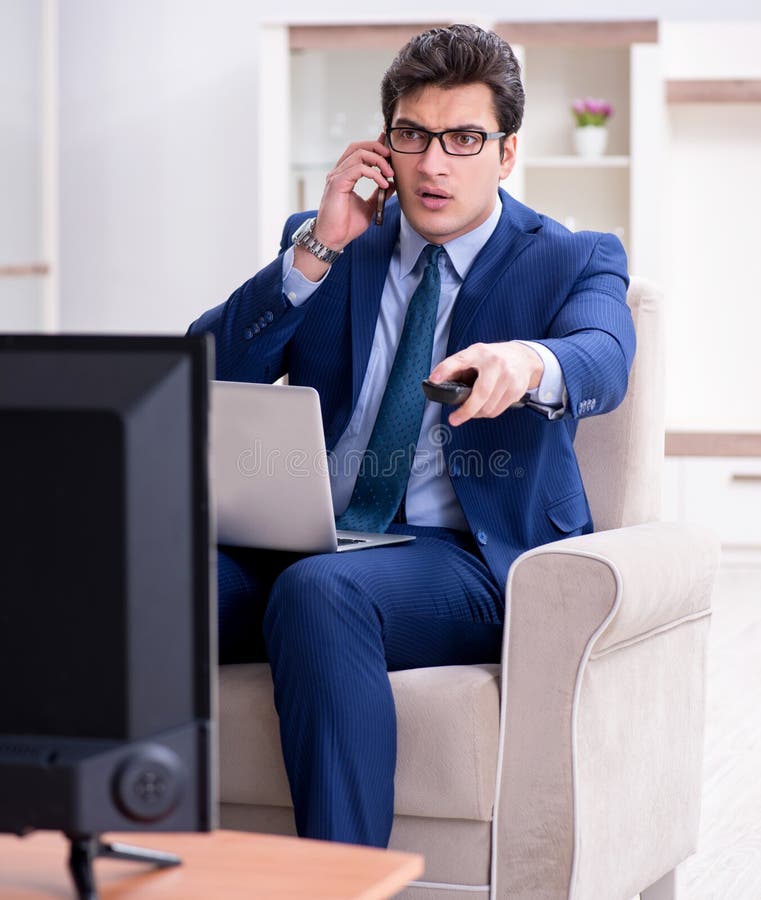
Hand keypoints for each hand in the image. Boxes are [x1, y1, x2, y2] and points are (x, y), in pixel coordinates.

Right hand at [293, 134, 394, 279]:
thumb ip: (378, 194)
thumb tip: (392, 185)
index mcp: (344, 176)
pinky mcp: (337, 183)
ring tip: (390, 173)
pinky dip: (374, 174)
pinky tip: (383, 183)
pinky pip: (359, 169)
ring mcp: (336, 176)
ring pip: (359, 154)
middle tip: (391, 158)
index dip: (374, 146)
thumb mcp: (368, 207)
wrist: (333, 239)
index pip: (358, 152)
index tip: (389, 149)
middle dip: (377, 147)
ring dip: (379, 160)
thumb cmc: (346, 225)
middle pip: (357, 147)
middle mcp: (338, 173)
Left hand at [428, 341, 543, 426]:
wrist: (523, 357)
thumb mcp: (474, 355)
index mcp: (480, 353)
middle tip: (454, 419)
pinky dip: (487, 413)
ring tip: (471, 410)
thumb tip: (438, 381)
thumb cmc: (493, 357)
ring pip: (488, 407)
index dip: (445, 370)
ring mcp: (509, 378)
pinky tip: (484, 407)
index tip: (434, 380)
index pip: (460, 360)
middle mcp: (496, 364)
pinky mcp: (516, 390)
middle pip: (480, 394)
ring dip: (476, 413)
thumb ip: (457, 367)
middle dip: (466, 411)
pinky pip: (497, 410)